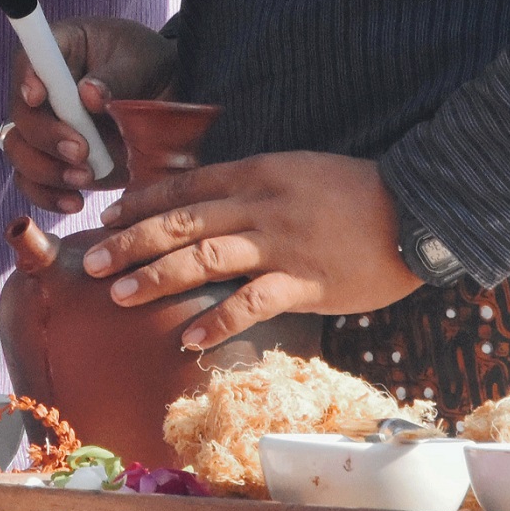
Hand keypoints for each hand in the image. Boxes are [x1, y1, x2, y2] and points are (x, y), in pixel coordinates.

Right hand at [2, 16, 176, 213]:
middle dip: (45, 137)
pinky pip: (33, 181)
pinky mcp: (54, 160)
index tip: (39, 97)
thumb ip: (116, 77)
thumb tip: (89, 93)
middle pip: (20, 114)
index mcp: (59, 50)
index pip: (29, 61)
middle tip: (81, 151)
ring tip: (84, 178)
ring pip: (20, 151)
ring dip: (46, 170)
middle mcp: (43, 90)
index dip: (26, 79)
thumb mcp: (141, 61)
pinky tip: (74, 201)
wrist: (168, 99)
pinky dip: (48, 195)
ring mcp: (46, 127)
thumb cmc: (150, 66)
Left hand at [77, 151, 421, 348]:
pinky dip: (218, 321)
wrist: (417, 209)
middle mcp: (260, 205)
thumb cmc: (355, 193)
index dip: (141, 203)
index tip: (106, 218)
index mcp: (256, 174)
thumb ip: (253, 188)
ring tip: (119, 295)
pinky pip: (253, 301)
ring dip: (157, 276)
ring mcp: (281, 243)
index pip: (184, 187)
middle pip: (181, 221)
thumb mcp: (295, 172)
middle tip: (91, 262)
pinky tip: (189, 338)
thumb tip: (209, 207)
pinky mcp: (306, 281)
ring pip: (205, 256)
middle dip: (131, 241)